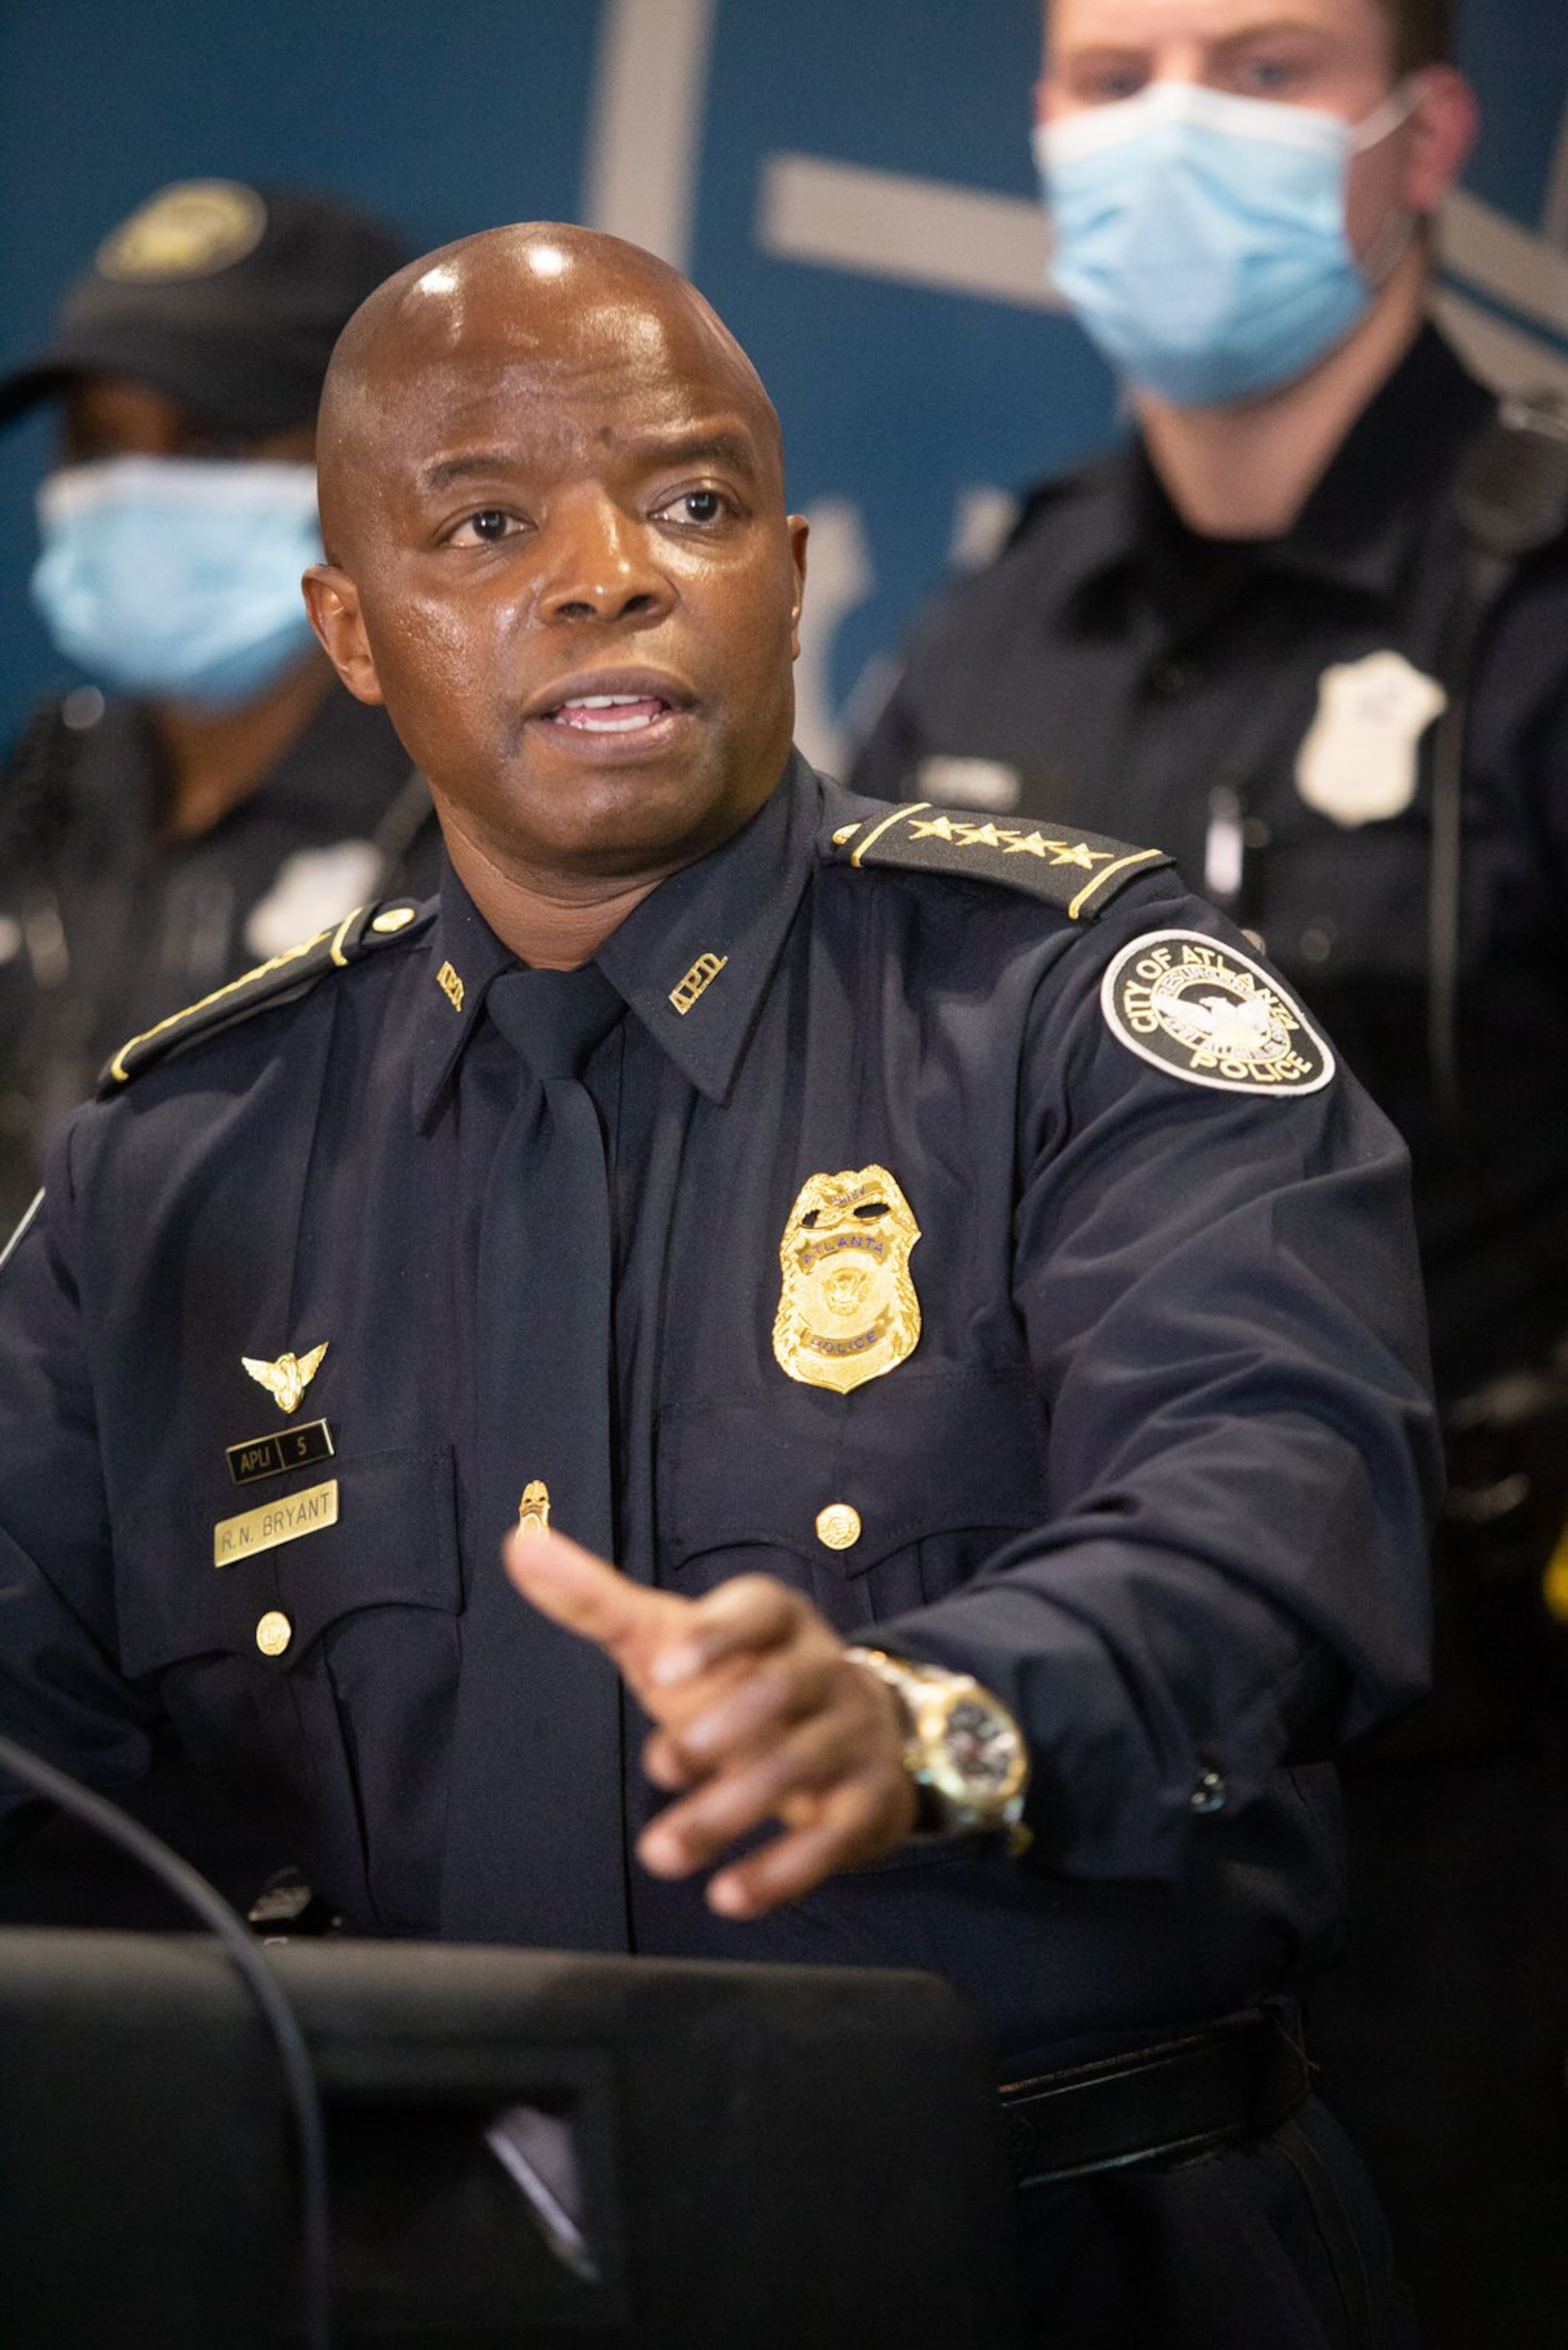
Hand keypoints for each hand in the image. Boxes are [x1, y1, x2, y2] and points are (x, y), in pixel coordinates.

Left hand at [504, 1527, 917, 1918]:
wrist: (850, 1736)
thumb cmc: (735, 1679)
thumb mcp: (668, 1639)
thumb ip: (596, 1601)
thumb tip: (518, 1544)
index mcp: (777, 1620)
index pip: (759, 1609)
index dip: (717, 1636)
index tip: (660, 1674)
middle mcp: (824, 1669)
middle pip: (780, 1690)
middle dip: (720, 1731)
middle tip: (660, 1766)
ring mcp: (852, 1734)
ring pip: (801, 1767)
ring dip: (729, 1813)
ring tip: (660, 1855)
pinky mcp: (867, 1802)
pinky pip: (833, 1836)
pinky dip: (782, 1870)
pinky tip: (727, 1897)